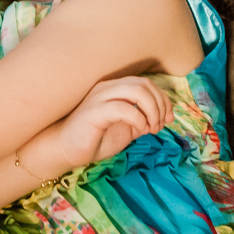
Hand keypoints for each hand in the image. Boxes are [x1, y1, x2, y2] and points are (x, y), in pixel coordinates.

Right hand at [55, 76, 173, 167]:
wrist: (65, 150)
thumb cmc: (93, 139)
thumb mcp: (125, 129)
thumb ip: (142, 120)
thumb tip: (162, 118)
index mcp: (114, 88)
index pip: (146, 83)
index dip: (163, 100)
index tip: (168, 119)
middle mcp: (107, 87)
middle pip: (144, 84)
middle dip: (160, 105)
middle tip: (160, 126)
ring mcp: (100, 97)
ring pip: (137, 91)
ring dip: (152, 110)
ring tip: (152, 128)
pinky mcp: (95, 112)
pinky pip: (124, 108)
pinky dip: (139, 119)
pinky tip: (140, 131)